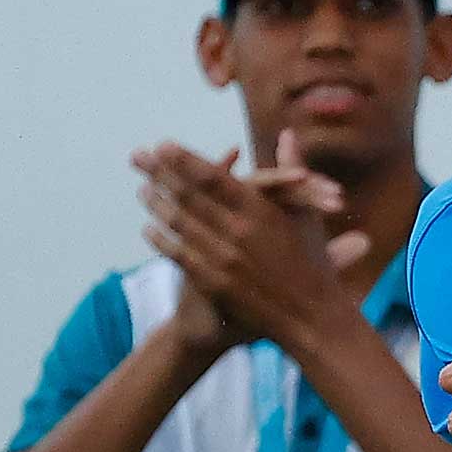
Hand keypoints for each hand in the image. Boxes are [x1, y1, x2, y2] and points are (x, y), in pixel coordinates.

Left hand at [133, 130, 369, 356]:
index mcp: (260, 211)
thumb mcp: (307, 214)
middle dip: (160, 174)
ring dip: (157, 204)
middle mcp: (237, 231)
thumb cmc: (313, 263)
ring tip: (142, 190)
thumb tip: (288, 134)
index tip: (163, 145)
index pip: (214, 178)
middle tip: (138, 157)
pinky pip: (178, 256)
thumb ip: (291, 171)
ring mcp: (222, 258)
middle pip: (189, 196)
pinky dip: (161, 240)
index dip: (185, 160)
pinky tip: (147, 229)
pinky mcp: (213, 283)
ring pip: (180, 224)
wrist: (310, 317)